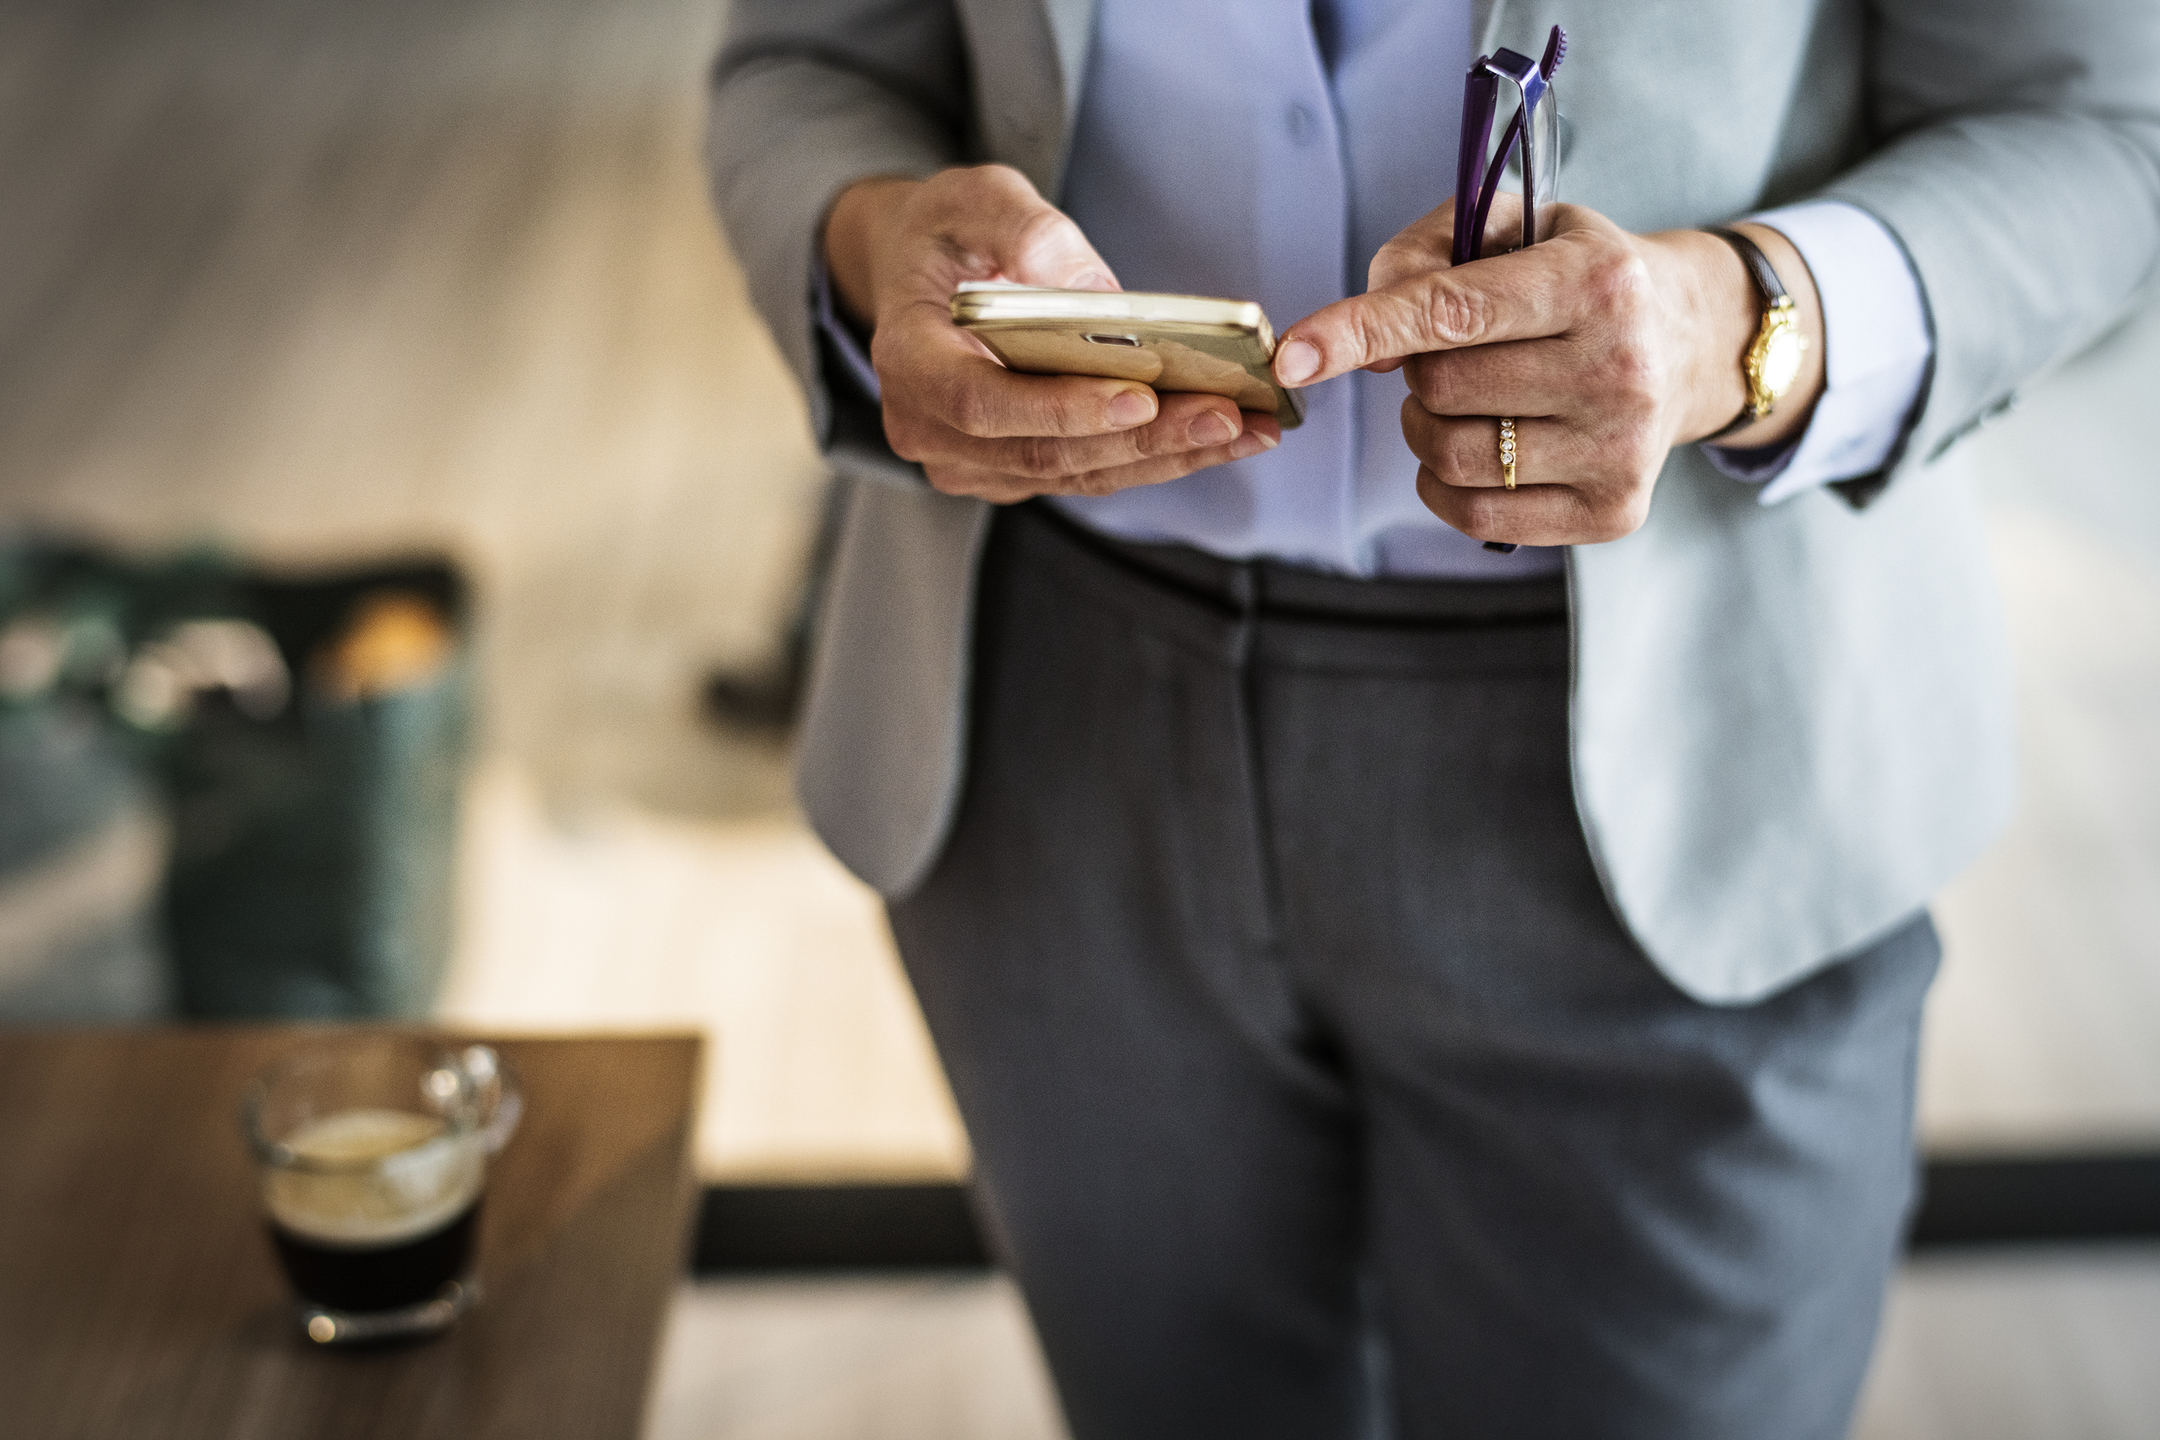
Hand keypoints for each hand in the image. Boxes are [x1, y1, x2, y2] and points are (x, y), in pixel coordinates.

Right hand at [822, 165, 1280, 502]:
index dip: (1061, 409)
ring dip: (1167, 457)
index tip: (1140, 397)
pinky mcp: (1011, 471)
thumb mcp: (975, 197)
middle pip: (1043, 452)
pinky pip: (1089, 474)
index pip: (981, 402)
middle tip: (1226, 415)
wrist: (918, 272)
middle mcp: (929, 428)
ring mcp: (970, 461)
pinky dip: (1157, 457)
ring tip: (1247, 429)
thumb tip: (1097, 292)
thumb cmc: (946, 231)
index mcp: (907, 359)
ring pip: (1076, 474)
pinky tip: (1221, 434)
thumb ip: (1025, 230)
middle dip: (1143, 439)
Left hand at [1271, 200, 1823, 546]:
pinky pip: (1476, 514)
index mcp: (1596, 282)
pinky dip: (1444, 485)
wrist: (1692, 340)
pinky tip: (1476, 448)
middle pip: (1440, 388)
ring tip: (1464, 398)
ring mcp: (1620, 448)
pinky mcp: (1613, 510)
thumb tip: (1369, 349)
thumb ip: (1422, 256)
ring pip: (1450, 455)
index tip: (1291, 355)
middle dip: (1417, 369)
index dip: (1359, 331)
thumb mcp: (1514, 227)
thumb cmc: (1577, 276)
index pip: (1452, 312)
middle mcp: (1619, 368)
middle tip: (1451, 353)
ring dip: (1425, 428)